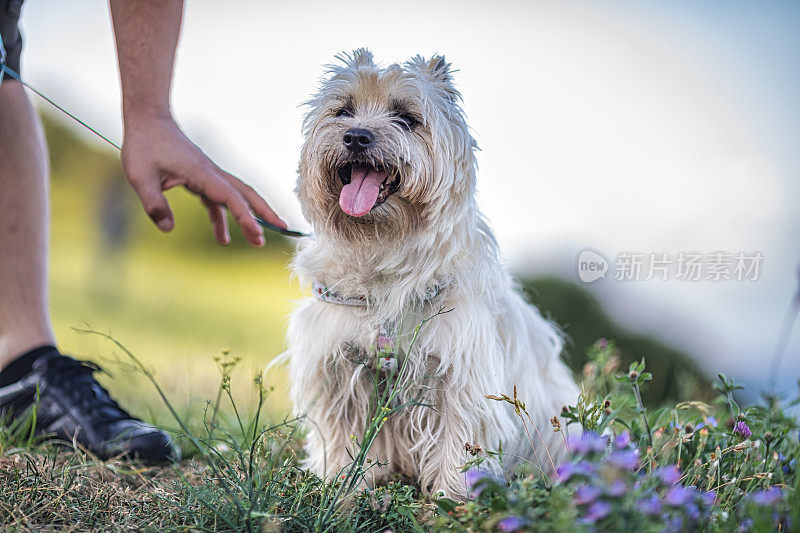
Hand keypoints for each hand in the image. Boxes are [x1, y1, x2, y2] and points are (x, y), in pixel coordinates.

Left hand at [120, 113, 285, 245]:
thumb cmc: (144, 145)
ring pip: (236, 197)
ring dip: (250, 215)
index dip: (246, 218)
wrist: (148, 120)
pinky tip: (221, 237)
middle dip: (265, 212)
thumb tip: (168, 228)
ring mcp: (208, 176)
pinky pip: (217, 201)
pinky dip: (223, 218)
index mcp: (202, 174)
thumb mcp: (140, 176)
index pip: (231, 198)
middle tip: (284, 228)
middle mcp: (211, 174)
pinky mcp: (201, 178)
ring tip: (258, 239)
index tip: (258, 236)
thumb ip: (154, 204)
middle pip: (246, 194)